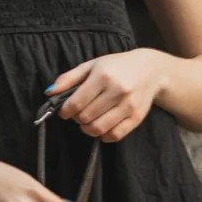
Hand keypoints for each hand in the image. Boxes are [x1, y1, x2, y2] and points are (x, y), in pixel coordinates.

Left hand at [47, 50, 166, 142]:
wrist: (151, 70)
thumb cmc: (117, 66)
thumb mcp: (92, 65)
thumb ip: (69, 78)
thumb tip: (49, 92)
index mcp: (103, 76)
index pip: (76, 103)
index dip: (65, 111)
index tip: (65, 112)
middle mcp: (117, 91)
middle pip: (86, 117)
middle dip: (77, 118)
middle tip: (79, 113)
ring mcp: (128, 106)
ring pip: (98, 128)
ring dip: (87, 129)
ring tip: (88, 122)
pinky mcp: (137, 117)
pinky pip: (115, 135)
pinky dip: (103, 136)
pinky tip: (101, 127)